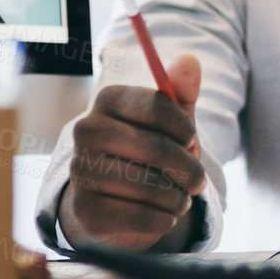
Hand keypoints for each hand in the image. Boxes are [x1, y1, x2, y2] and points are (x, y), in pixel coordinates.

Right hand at [58, 53, 205, 251]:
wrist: (113, 198)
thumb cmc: (148, 150)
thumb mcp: (169, 120)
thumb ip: (181, 91)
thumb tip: (190, 60)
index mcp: (108, 99)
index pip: (157, 105)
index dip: (185, 127)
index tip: (193, 141)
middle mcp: (86, 131)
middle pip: (156, 148)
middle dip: (189, 167)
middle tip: (199, 179)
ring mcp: (80, 171)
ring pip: (151, 186)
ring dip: (178, 197)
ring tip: (181, 197)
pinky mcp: (85, 210)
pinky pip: (141, 217)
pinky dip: (164, 219)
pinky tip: (165, 214)